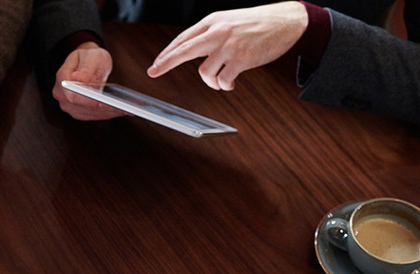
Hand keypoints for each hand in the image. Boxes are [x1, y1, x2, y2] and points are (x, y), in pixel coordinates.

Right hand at [51, 42, 122, 120]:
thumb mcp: (90, 55)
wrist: (86, 63)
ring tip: (126, 109)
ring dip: (108, 112)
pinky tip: (122, 110)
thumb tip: (80, 79)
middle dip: (102, 108)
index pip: (72, 96)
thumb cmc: (88, 57)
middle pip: (82, 107)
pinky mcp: (80, 112)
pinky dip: (109, 113)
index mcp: (62, 80)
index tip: (101, 102)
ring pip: (90, 113)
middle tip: (122, 107)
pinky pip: (95, 115)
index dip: (87, 101)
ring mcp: (70, 106)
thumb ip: (86, 67)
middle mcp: (62, 96)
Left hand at [146, 2, 307, 90]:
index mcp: (213, 21)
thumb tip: (188, 52)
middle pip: (184, 50)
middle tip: (153, 72)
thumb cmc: (256, 24)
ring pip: (205, 72)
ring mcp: (230, 45)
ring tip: (221, 79)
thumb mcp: (229, 21)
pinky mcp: (243, 58)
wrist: (287, 21)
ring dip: (211, 82)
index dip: (167, 53)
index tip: (155, 65)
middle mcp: (219, 31)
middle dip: (166, 62)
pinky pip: (223, 80)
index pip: (183, 39)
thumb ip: (209, 34)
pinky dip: (224, 85)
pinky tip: (231, 82)